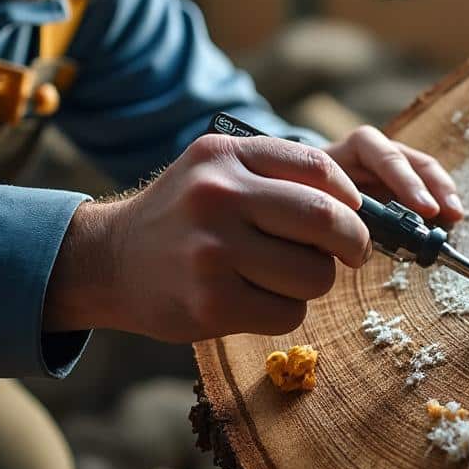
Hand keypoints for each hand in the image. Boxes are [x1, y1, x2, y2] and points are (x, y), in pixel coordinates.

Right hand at [45, 134, 370, 341]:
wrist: (109, 260)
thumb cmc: (183, 216)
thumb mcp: (217, 170)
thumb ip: (278, 174)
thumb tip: (359, 206)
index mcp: (226, 156)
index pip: (320, 169)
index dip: (351, 199)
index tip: (354, 216)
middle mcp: (218, 196)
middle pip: (326, 220)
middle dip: (354, 242)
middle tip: (354, 254)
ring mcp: (212, 252)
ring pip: (314, 274)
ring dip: (317, 282)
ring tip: (290, 278)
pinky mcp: (210, 304)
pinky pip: (288, 313)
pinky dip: (287, 311)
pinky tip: (258, 301)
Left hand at [324, 125, 464, 225]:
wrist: (312, 186)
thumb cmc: (317, 193)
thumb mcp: (323, 199)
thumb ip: (343, 214)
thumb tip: (365, 239)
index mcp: (357, 148)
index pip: (386, 157)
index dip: (407, 183)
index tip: (424, 209)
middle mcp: (382, 150)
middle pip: (415, 161)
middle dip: (435, 188)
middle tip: (449, 214)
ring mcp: (397, 161)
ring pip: (428, 172)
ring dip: (445, 195)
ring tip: (455, 219)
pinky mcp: (407, 178)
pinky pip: (430, 187)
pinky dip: (441, 203)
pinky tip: (449, 221)